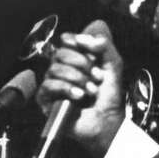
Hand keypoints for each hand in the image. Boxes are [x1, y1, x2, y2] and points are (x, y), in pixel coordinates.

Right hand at [37, 20, 126, 157]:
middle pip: (60, 53)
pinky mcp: (46, 99)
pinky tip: (79, 95)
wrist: (107, 121)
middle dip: (82, 64)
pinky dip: (66, 88)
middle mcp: (61, 68)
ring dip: (77, 78)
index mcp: (75, 58)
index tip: (93, 52)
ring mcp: (52, 83)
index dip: (77, 41)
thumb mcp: (113, 65)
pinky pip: (48, 85)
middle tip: (97, 77)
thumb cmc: (109, 95)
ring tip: (91, 90)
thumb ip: (104, 45)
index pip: (66, 39)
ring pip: (54, 69)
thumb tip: (87, 36)